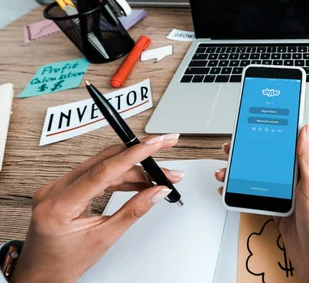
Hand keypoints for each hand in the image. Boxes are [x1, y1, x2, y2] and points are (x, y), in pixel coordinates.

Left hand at [12, 134, 183, 282]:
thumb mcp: (103, 238)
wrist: (40, 274)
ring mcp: (57, 187)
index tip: (155, 144)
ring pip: (103, 167)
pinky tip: (139, 181)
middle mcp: (54, 190)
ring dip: (133, 169)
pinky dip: (119, 176)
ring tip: (158, 176)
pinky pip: (96, 175)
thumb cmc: (63, 263)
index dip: (134, 154)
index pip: (103, 170)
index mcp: (60, 205)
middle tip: (164, 149)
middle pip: (106, 163)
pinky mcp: (64, 189)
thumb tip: (156, 191)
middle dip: (139, 156)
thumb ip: (133, 211)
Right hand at [215, 124, 308, 282]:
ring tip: (226, 172)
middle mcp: (299, 185)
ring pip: (261, 182)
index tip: (253, 127)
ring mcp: (289, 202)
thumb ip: (307, 158)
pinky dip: (245, 196)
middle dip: (249, 156)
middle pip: (269, 164)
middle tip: (231, 150)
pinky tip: (235, 192)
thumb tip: (306, 129)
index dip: (270, 136)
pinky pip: (260, 201)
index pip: (286, 147)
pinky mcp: (281, 217)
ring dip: (242, 176)